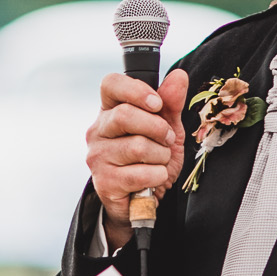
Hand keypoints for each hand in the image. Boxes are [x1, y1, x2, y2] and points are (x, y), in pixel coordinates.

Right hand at [87, 68, 188, 248]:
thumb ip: (171, 103)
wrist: (144, 199)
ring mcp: (97, 156)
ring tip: (160, 161)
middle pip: (124, 115)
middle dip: (157, 128)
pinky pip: (140, 174)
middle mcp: (98, 130)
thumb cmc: (152, 158)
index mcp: (110, 110)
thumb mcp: (167, 128)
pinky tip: (155, 178)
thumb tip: (179, 76)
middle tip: (167, 139)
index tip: (157, 104)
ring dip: (160, 156)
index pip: (111, 84)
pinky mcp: (104, 182)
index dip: (136, 90)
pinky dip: (158, 176)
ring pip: (136, 146)